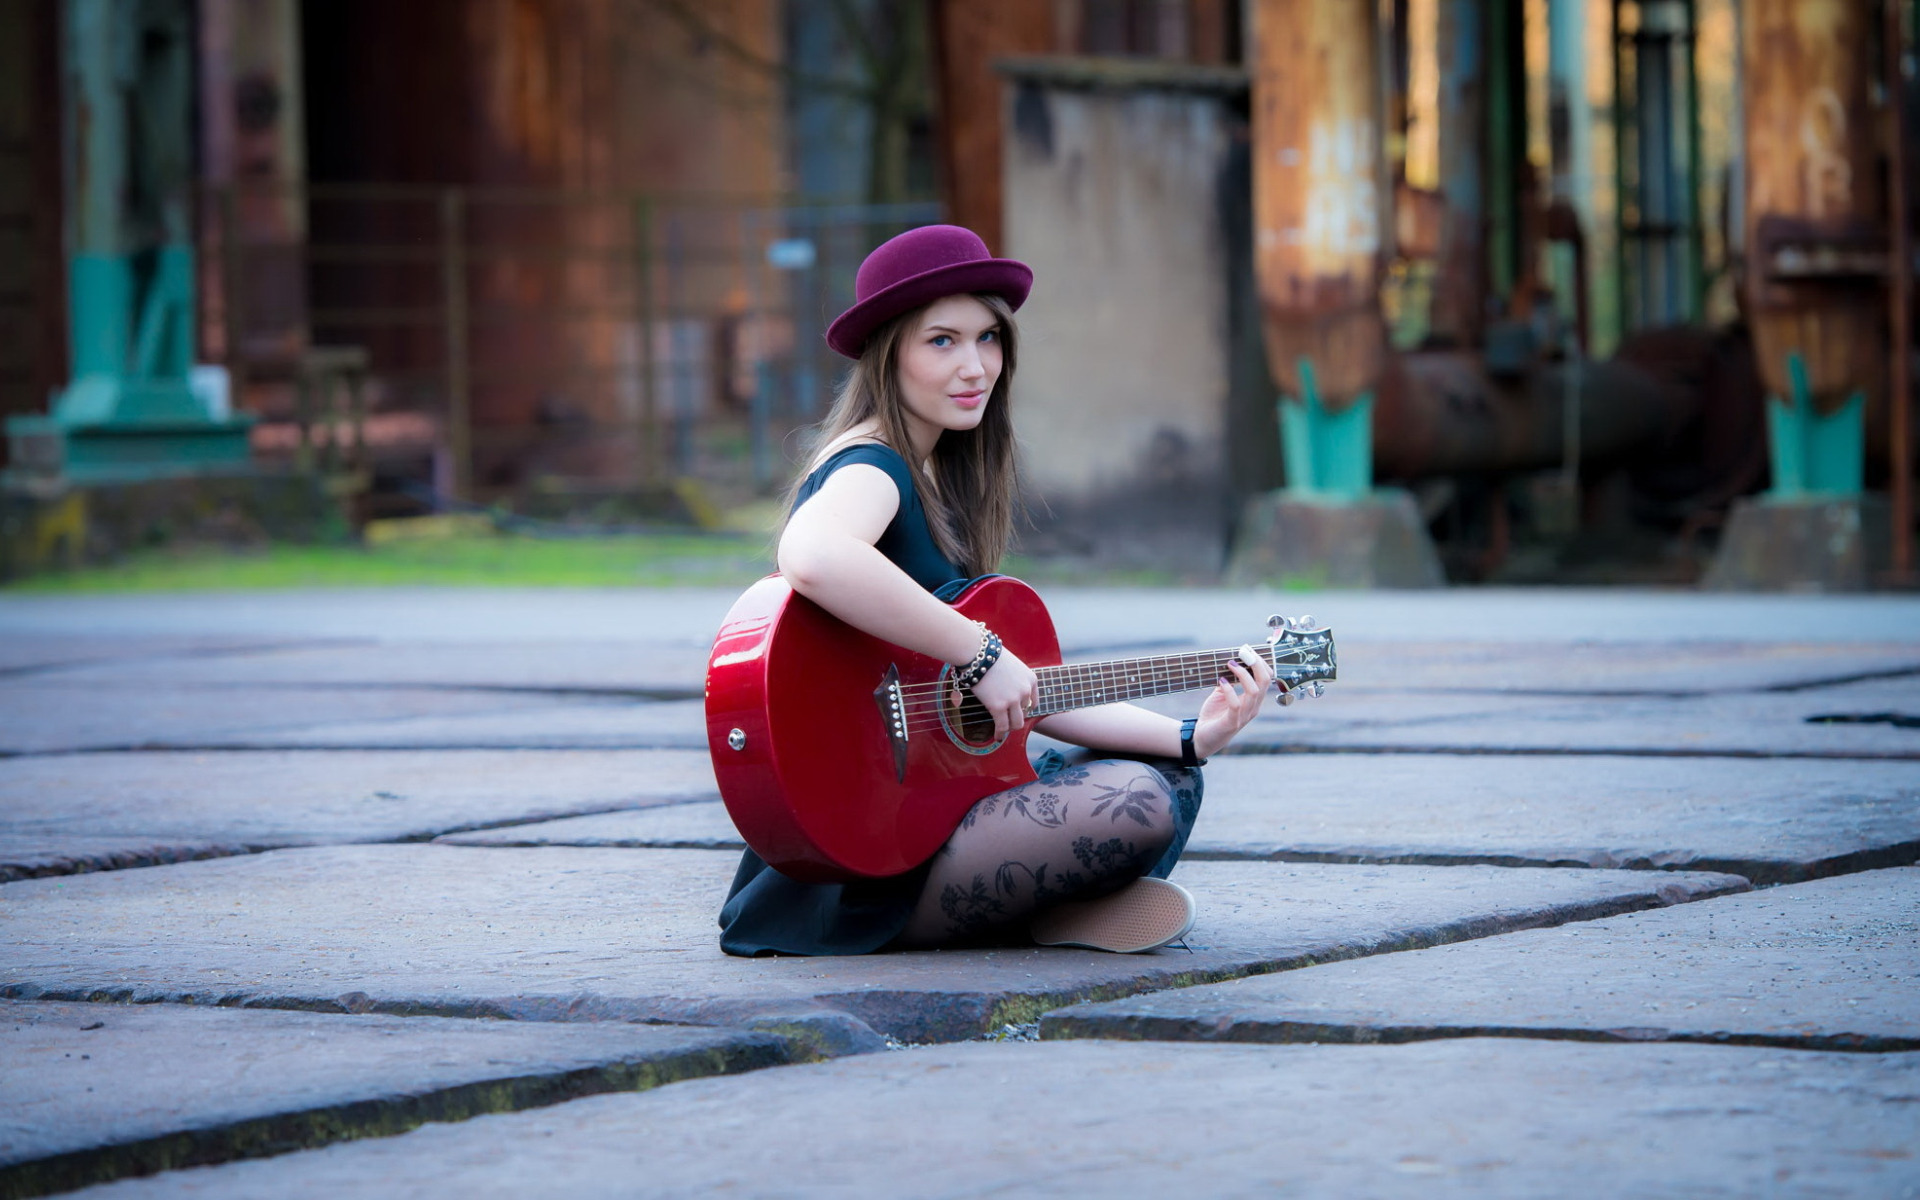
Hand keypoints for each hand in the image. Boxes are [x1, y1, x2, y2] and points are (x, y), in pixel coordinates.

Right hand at [963, 648, 1037, 744]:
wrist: (978, 653)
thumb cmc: (989, 655)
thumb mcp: (1011, 665)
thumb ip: (1014, 678)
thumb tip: (1006, 688)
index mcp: (1031, 679)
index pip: (1033, 701)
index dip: (1025, 709)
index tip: (1017, 712)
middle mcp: (1025, 691)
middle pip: (1025, 713)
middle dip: (1016, 718)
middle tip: (1007, 721)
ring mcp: (1013, 700)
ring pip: (1016, 723)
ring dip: (1009, 727)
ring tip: (1002, 729)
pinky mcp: (999, 706)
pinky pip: (1002, 726)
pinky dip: (1000, 733)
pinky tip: (996, 736)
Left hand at [1190, 643, 1273, 759]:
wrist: (1202, 738)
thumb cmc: (1214, 716)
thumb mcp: (1221, 695)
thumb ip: (1227, 682)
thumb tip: (1228, 662)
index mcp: (1253, 700)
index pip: (1267, 678)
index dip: (1261, 662)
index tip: (1248, 650)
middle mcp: (1253, 707)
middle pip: (1264, 682)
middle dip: (1256, 664)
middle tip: (1244, 652)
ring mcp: (1244, 716)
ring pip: (1254, 691)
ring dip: (1243, 674)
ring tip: (1230, 664)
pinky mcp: (1232, 722)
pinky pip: (1236, 704)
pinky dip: (1229, 690)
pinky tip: (1221, 682)